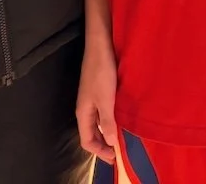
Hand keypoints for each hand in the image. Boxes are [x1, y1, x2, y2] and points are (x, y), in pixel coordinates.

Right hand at [76, 46, 117, 163]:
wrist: (100, 46)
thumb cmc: (101, 72)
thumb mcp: (106, 100)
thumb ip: (107, 122)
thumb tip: (110, 143)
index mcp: (83, 113)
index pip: (87, 140)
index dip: (99, 152)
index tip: (114, 158)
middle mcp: (86, 108)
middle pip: (92, 133)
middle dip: (103, 145)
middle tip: (119, 152)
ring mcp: (92, 99)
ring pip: (98, 123)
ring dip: (108, 132)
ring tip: (122, 138)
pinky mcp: (100, 91)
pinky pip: (104, 112)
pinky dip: (112, 119)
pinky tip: (122, 118)